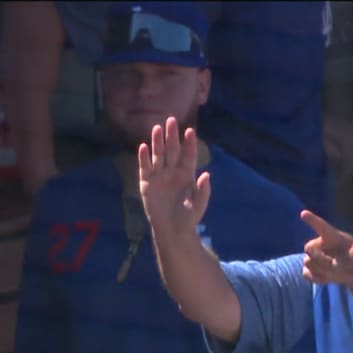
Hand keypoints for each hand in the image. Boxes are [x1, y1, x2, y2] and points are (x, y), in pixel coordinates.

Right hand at [138, 117, 209, 237]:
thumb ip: (203, 190)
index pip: (188, 156)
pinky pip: (145, 167)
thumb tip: (206, 174)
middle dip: (172, 136)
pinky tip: (144, 146)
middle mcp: (173, 173)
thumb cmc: (188, 217)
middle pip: (172, 151)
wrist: (172, 230)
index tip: (190, 130)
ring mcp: (159, 177)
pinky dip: (144, 157)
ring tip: (157, 128)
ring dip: (157, 142)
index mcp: (187, 176)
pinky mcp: (147, 183)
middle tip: (171, 120)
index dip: (189, 144)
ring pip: (158, 156)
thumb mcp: (199, 205)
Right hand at [300, 210, 352, 284]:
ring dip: (322, 270)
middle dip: (321, 259)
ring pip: (308, 263)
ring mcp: (313, 256)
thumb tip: (336, 265)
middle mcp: (319, 243)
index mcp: (331, 235)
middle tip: (335, 264)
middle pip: (309, 249)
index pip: (321, 226)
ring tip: (336, 271)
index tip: (304, 213)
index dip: (312, 220)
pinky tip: (328, 278)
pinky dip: (317, 278)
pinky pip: (306, 274)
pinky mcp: (309, 269)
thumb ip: (350, 257)